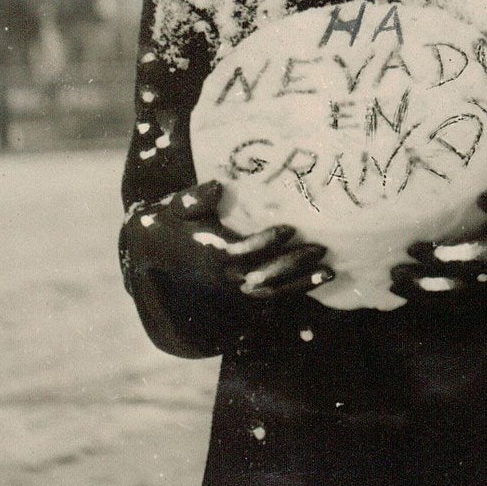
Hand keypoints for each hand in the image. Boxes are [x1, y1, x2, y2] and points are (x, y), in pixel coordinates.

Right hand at [122, 180, 333, 299]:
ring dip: (302, 283)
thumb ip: (194, 198)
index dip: (266, 241)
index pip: (243, 250)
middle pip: (265, 274)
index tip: (289, 227)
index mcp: (213, 252)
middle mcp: (225, 276)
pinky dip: (297, 293)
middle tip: (321, 248)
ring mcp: (234, 290)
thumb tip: (216, 185)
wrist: (156, 258)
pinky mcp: (241, 296)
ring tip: (330, 272)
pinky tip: (319, 283)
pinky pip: (273, 300)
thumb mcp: (174, 207)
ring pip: (273, 292)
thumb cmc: (170, 224)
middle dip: (294, 263)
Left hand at [390, 184, 486, 321]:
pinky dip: (440, 307)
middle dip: (427, 280)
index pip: (477, 258)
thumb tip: (482, 199)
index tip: (415, 248)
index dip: (445, 256)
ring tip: (396, 285)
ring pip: (464, 303)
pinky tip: (414, 297)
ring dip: (428, 296)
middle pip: (464, 284)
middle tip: (395, 270)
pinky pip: (469, 312)